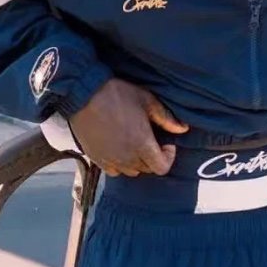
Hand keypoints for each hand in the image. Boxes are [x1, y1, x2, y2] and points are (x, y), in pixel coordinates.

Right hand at [69, 78, 188, 176]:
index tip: (165, 142)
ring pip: (130, 171)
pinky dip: (119, 163)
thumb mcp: (147, 101)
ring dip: (136, 161)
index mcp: (142, 145)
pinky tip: (118, 148)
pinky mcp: (96, 158)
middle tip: (149, 139)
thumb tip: (183, 129)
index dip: (168, 157)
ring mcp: (110, 160)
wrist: (84, 94)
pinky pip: (113, 170)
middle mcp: (127, 158)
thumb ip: (167, 118)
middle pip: (147, 169)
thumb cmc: (117, 94)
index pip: (162, 168)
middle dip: (153, 157)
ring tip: (133, 143)